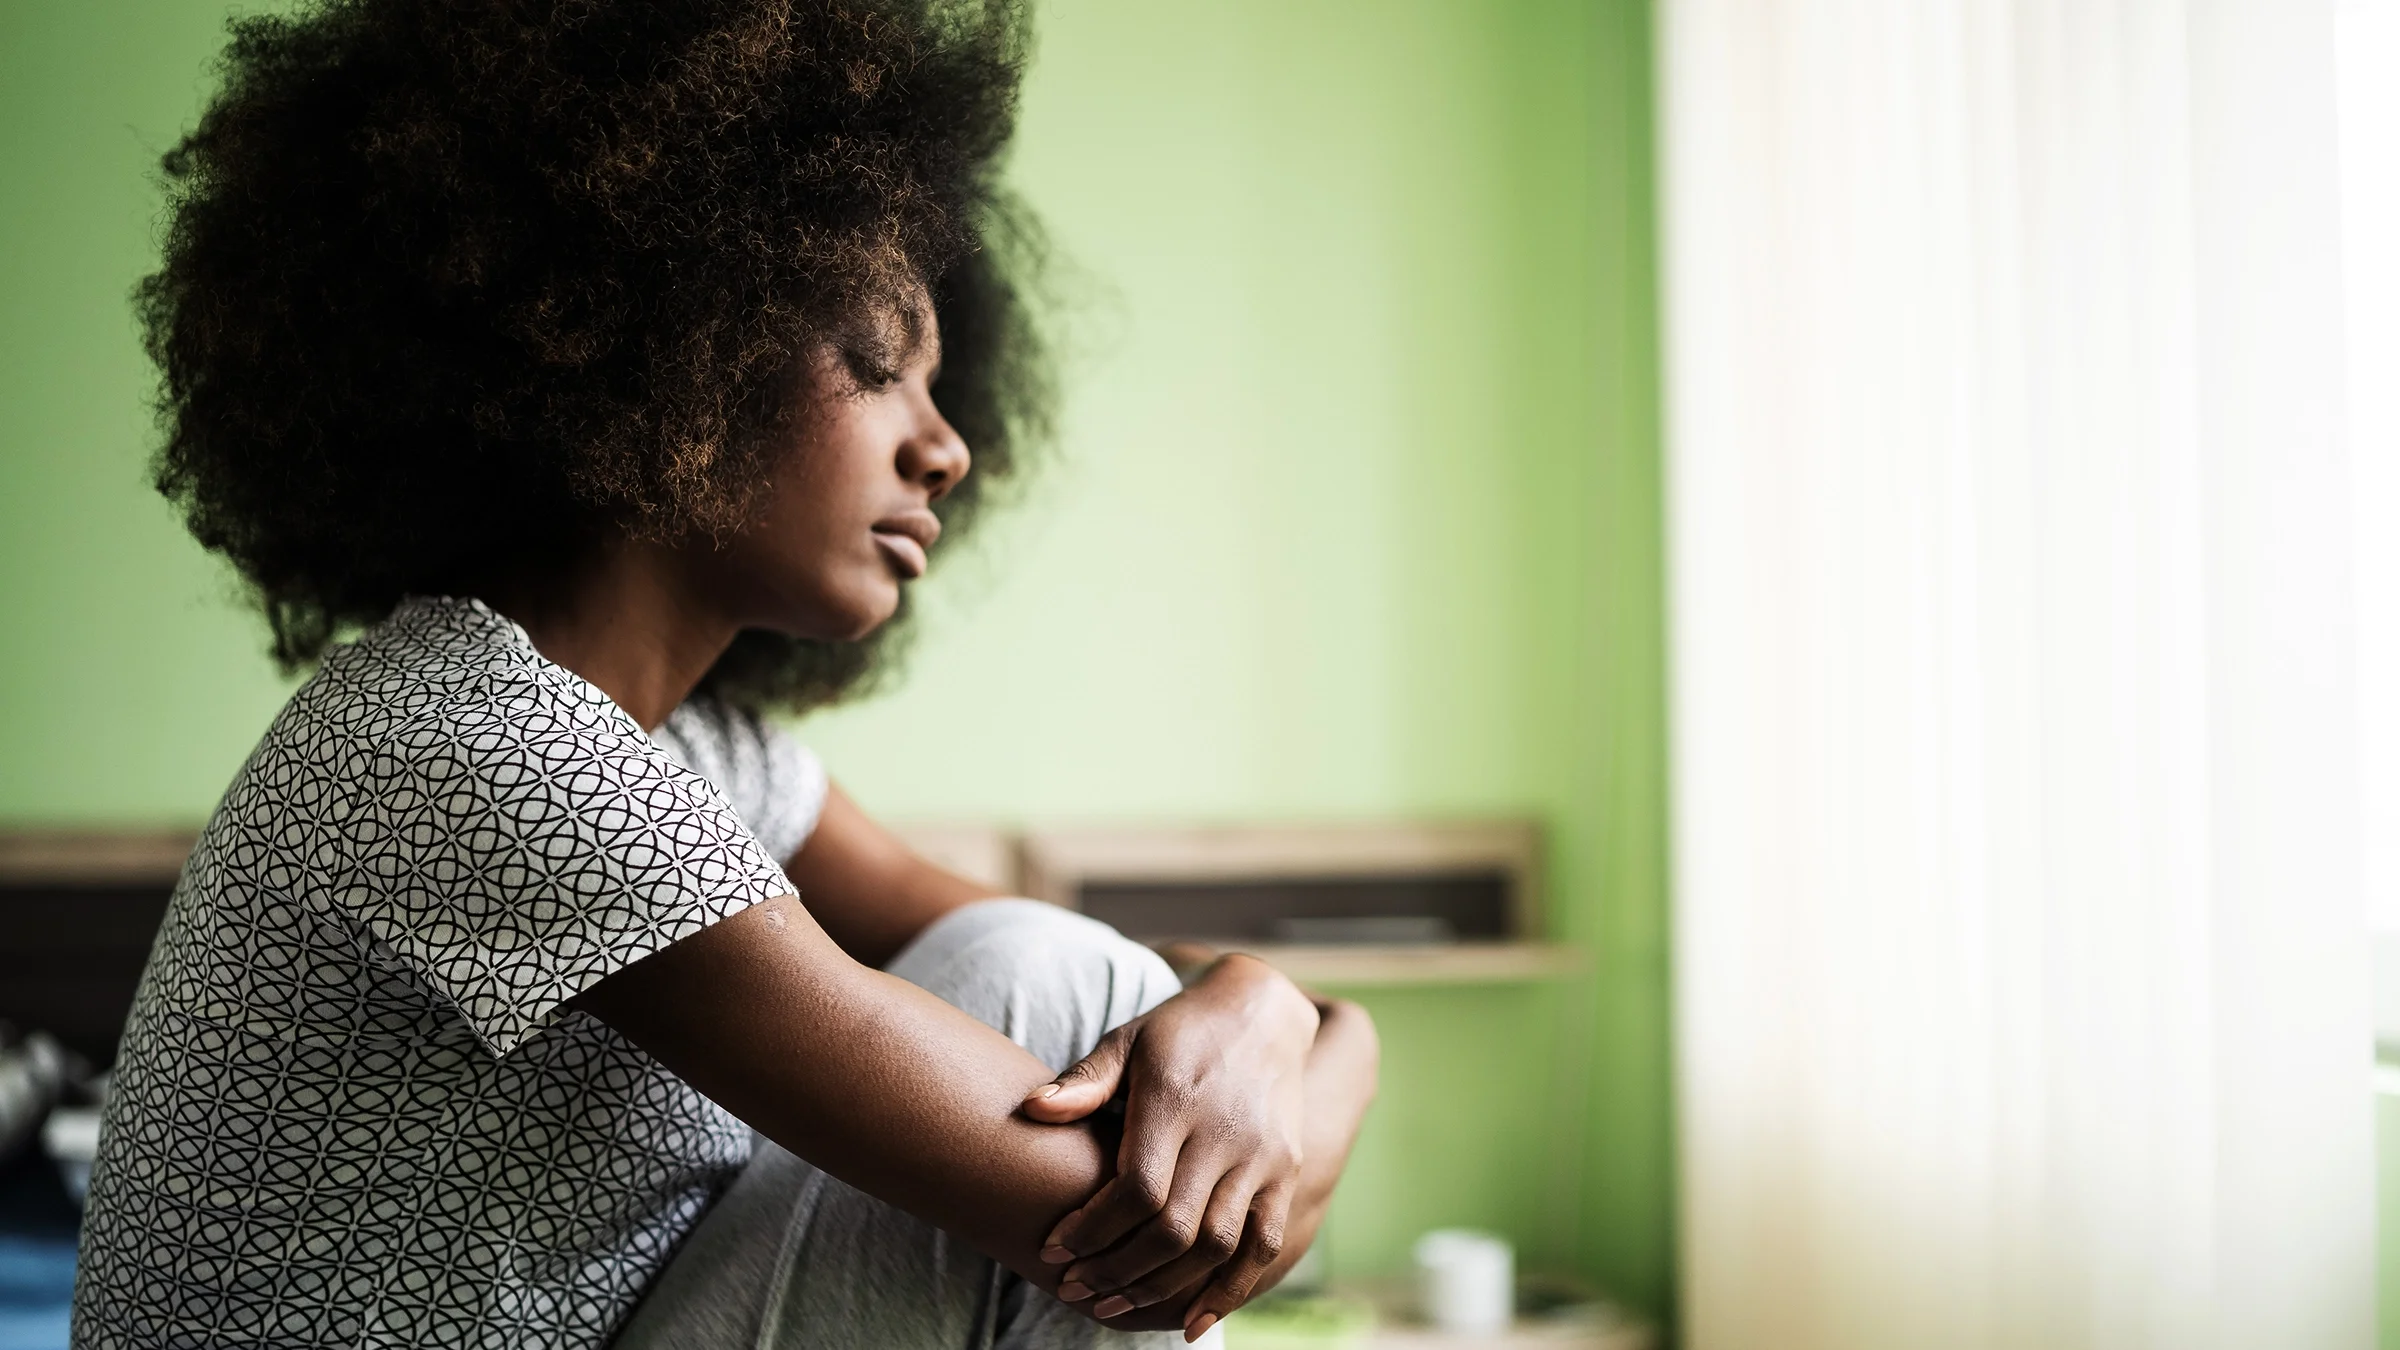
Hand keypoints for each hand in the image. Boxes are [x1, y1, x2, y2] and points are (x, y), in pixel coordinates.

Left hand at [1021, 952, 1318, 1339]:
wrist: (1263, 1012)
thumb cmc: (1178, 1030)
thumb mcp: (1128, 1038)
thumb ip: (1085, 1079)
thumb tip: (1033, 1110)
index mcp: (1177, 1099)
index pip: (1136, 1188)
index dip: (1092, 1230)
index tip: (1055, 1250)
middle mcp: (1225, 1132)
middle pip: (1173, 1228)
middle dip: (1117, 1270)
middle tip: (1074, 1289)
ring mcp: (1262, 1157)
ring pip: (1215, 1245)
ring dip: (1161, 1286)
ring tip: (1114, 1305)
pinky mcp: (1287, 1172)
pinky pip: (1262, 1244)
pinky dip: (1229, 1290)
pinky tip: (1191, 1320)